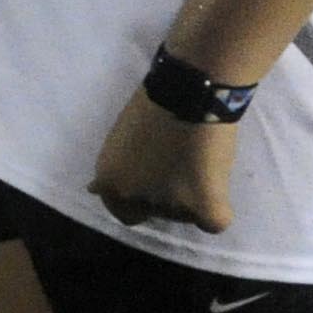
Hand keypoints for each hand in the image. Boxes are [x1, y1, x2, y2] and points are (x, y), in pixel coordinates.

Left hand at [88, 88, 238, 232]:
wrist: (187, 91)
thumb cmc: (151, 107)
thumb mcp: (118, 141)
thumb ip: (115, 169)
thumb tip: (94, 190)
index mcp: (110, 181)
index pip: (123, 212)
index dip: (141, 199)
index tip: (155, 180)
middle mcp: (134, 198)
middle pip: (157, 214)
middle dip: (167, 197)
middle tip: (180, 167)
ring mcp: (170, 207)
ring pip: (187, 215)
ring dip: (193, 196)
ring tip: (198, 161)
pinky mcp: (204, 207)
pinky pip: (214, 222)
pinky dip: (218, 205)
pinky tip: (216, 180)